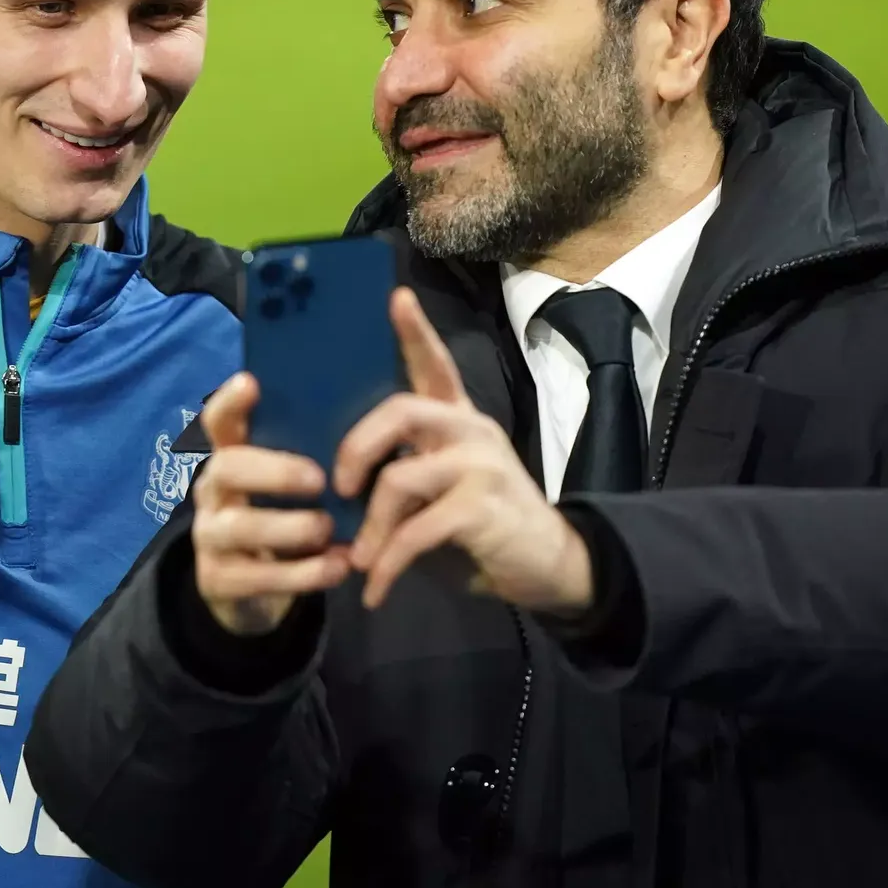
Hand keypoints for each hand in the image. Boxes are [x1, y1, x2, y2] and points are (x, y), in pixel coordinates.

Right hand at [188, 376, 351, 634]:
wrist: (256, 594)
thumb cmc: (288, 519)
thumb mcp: (293, 486)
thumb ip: (314, 455)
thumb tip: (370, 417)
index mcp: (232, 457)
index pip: (219, 420)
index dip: (230, 401)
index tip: (251, 382)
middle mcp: (212, 491)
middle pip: (226, 468)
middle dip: (274, 471)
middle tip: (319, 481)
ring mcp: (210, 536)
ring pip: (240, 526)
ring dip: (292, 527)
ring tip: (330, 530)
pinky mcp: (218, 580)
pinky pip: (257, 577)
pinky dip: (303, 573)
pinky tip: (338, 568)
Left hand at [337, 289, 595, 612]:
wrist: (549, 567)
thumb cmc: (484, 529)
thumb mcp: (442, 490)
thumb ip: (404, 471)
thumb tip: (339, 481)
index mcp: (459, 420)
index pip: (435, 364)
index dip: (414, 331)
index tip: (395, 297)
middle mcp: (471, 430)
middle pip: (400, 410)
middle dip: (356, 447)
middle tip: (338, 488)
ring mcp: (480, 464)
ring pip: (399, 478)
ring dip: (369, 527)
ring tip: (358, 560)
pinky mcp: (483, 506)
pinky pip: (416, 531)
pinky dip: (388, 565)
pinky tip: (376, 589)